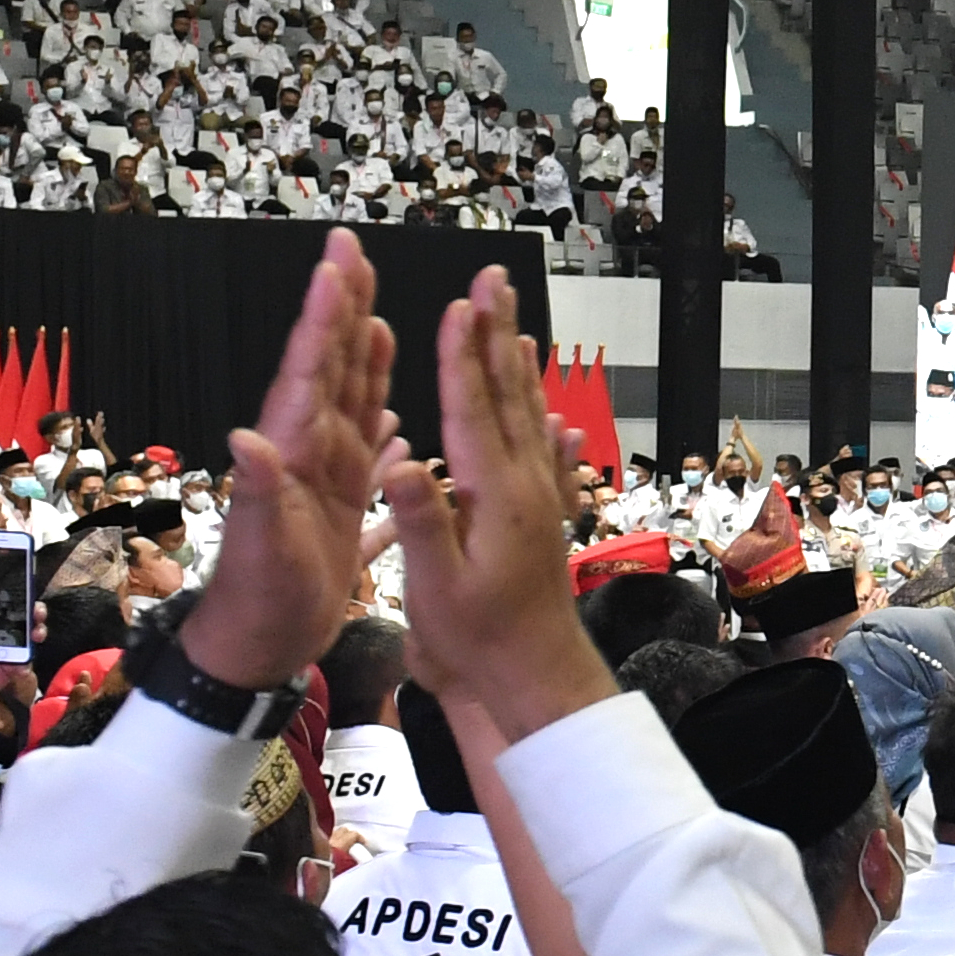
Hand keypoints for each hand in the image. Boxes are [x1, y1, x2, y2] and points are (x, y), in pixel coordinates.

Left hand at [185, 230, 394, 694]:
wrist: (255, 652)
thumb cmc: (259, 603)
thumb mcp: (263, 549)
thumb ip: (257, 492)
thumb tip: (246, 438)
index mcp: (292, 453)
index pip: (310, 371)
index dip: (324, 316)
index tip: (336, 263)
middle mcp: (306, 454)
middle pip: (328, 367)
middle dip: (340, 310)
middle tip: (349, 253)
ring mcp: (323, 480)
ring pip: (348, 402)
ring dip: (361, 357)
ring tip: (373, 313)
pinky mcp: (339, 509)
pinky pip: (366, 455)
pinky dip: (379, 425)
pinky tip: (395, 415)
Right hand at [375, 269, 607, 749]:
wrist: (535, 674)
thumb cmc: (479, 637)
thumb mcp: (436, 584)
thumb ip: (423, 520)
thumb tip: (405, 462)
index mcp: (494, 494)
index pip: (472, 408)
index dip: (462, 354)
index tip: (459, 304)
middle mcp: (525, 484)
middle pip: (506, 393)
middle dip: (495, 333)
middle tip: (494, 281)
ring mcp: (539, 496)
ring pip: (527, 413)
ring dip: (517, 362)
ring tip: (513, 321)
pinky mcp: (545, 514)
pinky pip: (543, 449)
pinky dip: (540, 416)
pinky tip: (548, 407)